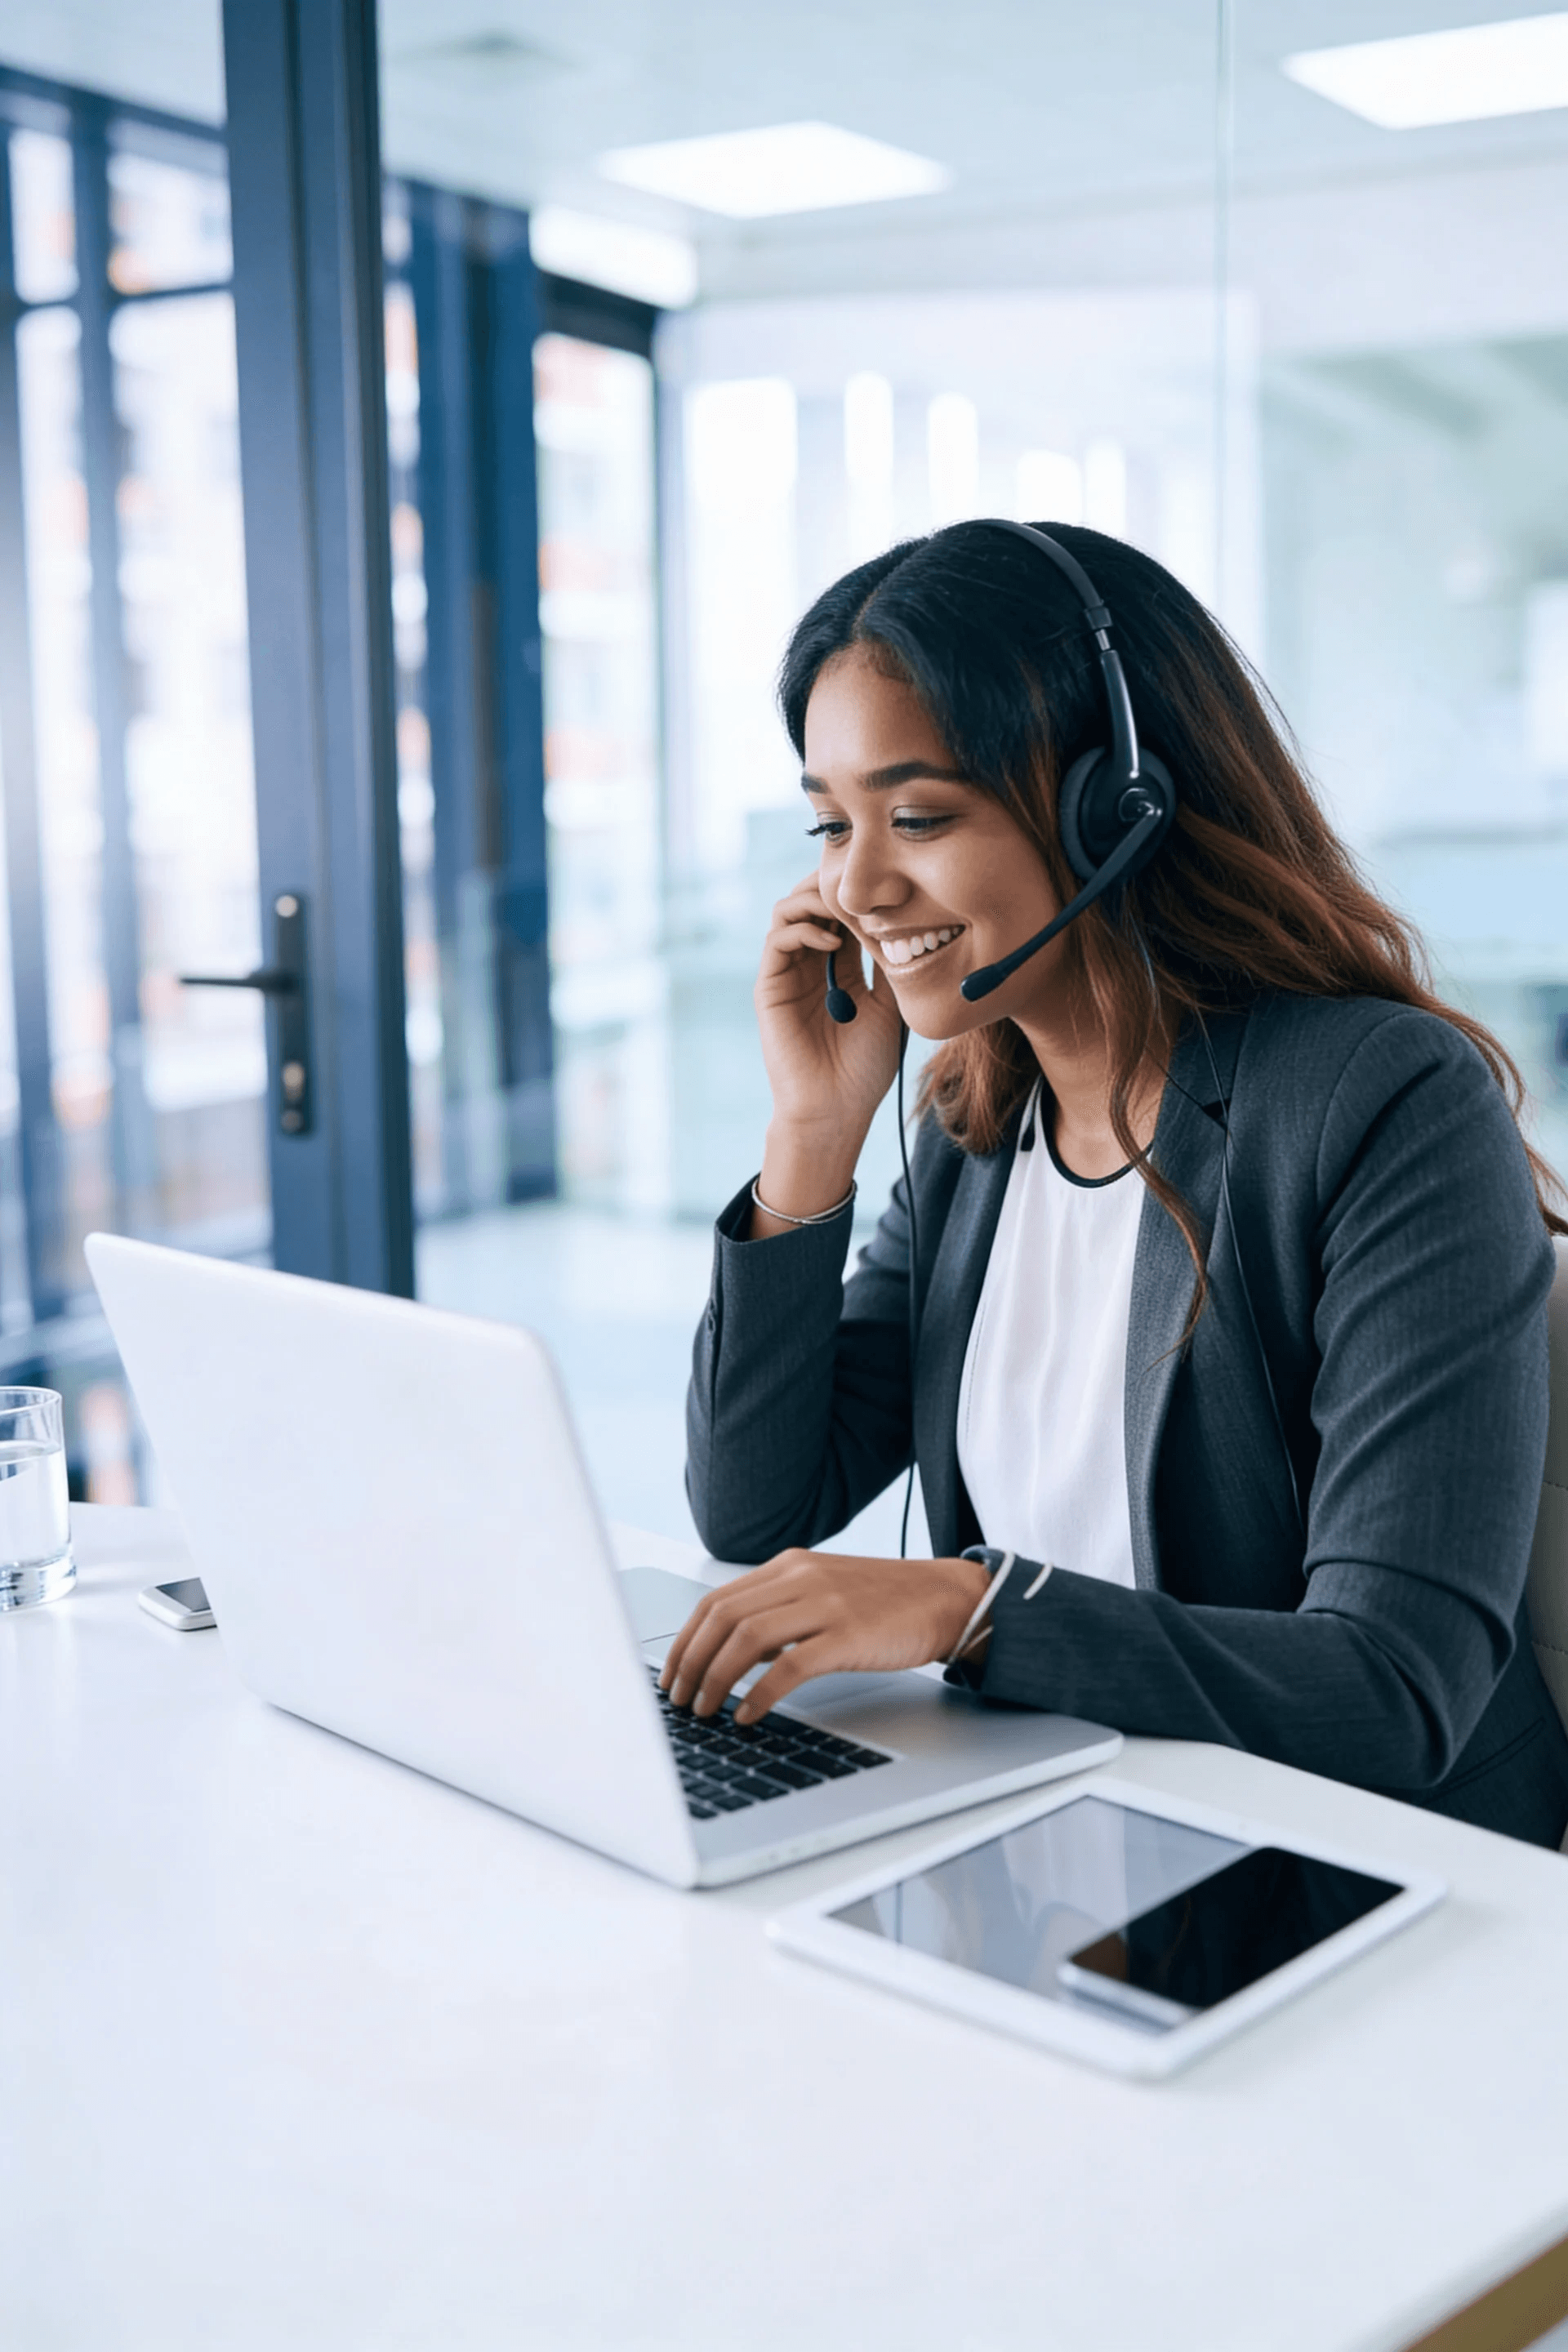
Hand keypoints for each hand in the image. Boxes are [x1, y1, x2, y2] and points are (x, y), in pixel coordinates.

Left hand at [658, 1549, 991, 1722]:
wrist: (945, 1598)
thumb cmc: (884, 1603)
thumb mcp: (822, 1593)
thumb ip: (778, 1613)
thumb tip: (732, 1653)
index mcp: (789, 1566)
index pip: (715, 1601)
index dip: (683, 1641)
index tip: (670, 1675)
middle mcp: (801, 1578)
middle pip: (722, 1618)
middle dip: (690, 1663)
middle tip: (679, 1699)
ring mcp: (826, 1604)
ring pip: (746, 1639)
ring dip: (716, 1680)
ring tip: (706, 1710)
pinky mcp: (849, 1634)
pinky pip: (789, 1666)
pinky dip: (759, 1694)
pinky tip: (748, 1714)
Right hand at [753, 877, 903, 1191]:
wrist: (836, 1110)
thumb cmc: (865, 1068)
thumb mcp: (891, 1008)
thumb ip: (889, 965)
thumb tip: (905, 919)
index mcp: (840, 966)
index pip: (843, 911)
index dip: (859, 891)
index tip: (886, 880)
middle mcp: (810, 963)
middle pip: (811, 900)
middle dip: (834, 884)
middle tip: (862, 881)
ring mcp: (787, 973)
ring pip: (789, 910)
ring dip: (815, 898)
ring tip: (845, 906)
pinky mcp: (770, 987)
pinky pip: (777, 940)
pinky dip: (803, 929)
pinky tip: (832, 943)